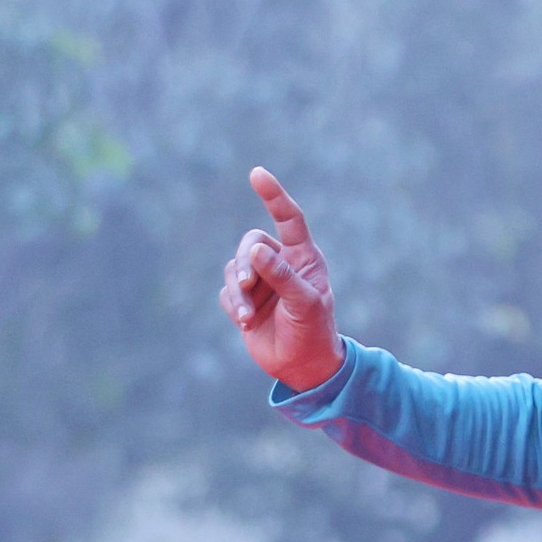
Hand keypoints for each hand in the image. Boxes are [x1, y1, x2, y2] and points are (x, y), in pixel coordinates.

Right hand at [220, 167, 342, 391]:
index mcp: (303, 257)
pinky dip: (234, 305)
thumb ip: (282, 275)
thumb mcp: (305, 303)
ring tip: (248, 317)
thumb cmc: (314, 332)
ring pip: (234, 268)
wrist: (303, 366)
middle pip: (250, 244)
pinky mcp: (244, 300)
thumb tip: (256, 251)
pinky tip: (246, 323)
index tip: (257, 174)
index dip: (273, 196)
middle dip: (245, 264)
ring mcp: (260, 281)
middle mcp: (280, 263)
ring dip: (238, 292)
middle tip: (248, 286)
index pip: (289, 219)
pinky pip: (227, 291)